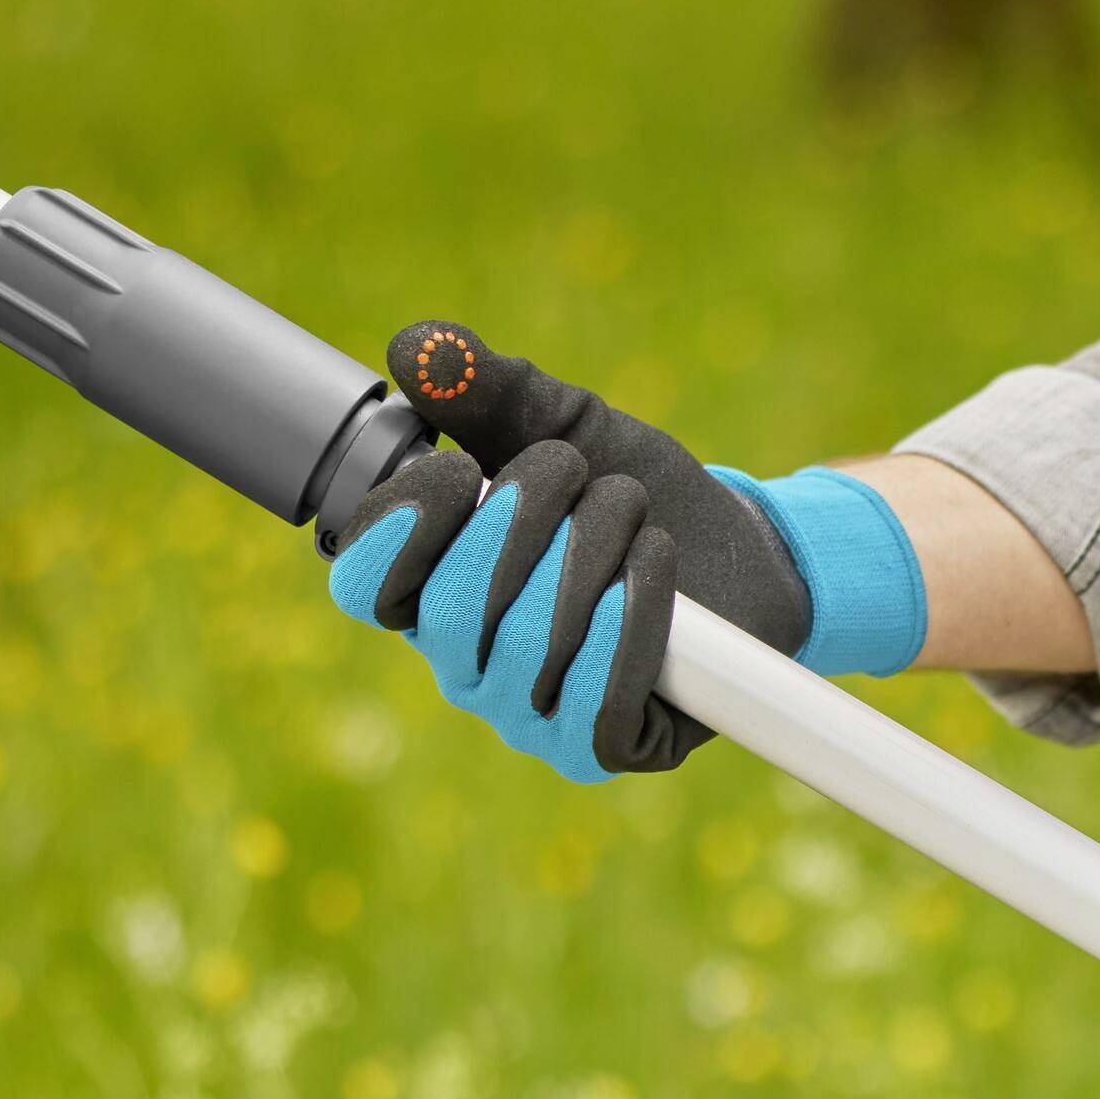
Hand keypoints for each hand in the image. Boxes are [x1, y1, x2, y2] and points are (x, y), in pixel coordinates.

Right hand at [315, 323, 926, 778]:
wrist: (735, 547)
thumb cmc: (628, 489)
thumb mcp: (560, 423)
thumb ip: (485, 387)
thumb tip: (418, 348)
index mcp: (428, 591)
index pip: (364, 584)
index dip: (401, 526)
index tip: (459, 467)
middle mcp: (465, 666)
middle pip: (454, 607)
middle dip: (527, 519)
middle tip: (582, 473)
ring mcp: (529, 718)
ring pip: (535, 645)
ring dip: (597, 552)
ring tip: (635, 512)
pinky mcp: (599, 749)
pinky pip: (597, 704)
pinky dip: (633, 622)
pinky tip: (655, 568)